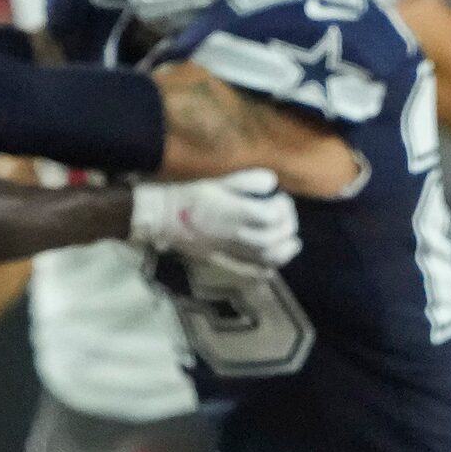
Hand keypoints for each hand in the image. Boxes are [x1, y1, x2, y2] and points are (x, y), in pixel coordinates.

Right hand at [129, 170, 300, 270]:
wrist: (158, 215)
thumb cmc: (185, 193)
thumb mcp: (216, 179)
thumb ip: (246, 180)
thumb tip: (272, 183)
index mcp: (235, 212)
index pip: (272, 216)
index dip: (283, 208)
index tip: (280, 198)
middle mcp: (235, 235)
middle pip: (272, 238)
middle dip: (287, 227)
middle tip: (287, 217)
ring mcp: (227, 251)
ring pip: (264, 258)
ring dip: (283, 252)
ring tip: (292, 243)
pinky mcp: (218, 260)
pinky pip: (245, 272)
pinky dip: (262, 272)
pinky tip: (271, 268)